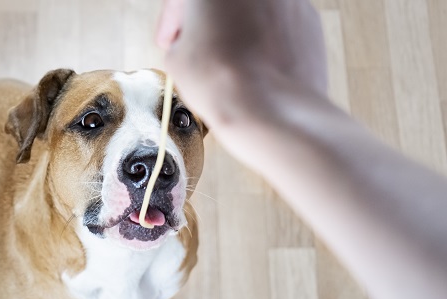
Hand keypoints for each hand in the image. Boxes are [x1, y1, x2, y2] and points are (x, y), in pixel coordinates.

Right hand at [156, 0, 327, 127]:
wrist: (269, 109)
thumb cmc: (221, 81)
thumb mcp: (175, 58)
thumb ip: (182, 37)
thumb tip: (190, 41)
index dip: (173, 19)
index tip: (171, 37)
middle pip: (221, 1)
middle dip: (207, 22)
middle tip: (197, 48)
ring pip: (251, 10)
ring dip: (236, 30)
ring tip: (227, 63)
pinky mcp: (307, 19)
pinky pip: (276, 24)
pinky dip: (263, 39)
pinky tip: (253, 67)